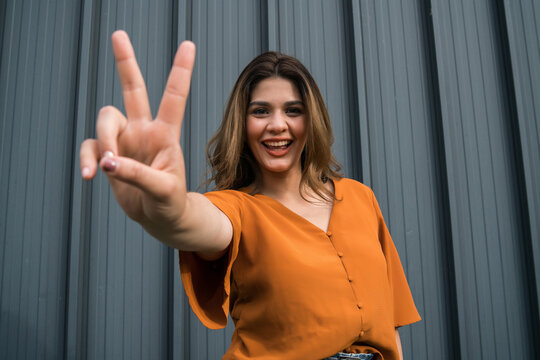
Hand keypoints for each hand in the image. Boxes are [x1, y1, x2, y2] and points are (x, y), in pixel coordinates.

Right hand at [79, 30, 195, 237]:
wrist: (161, 218)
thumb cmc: (170, 202)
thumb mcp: (163, 190)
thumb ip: (137, 174)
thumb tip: (108, 162)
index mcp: (166, 134)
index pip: (174, 97)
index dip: (180, 70)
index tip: (188, 44)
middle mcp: (145, 130)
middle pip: (133, 89)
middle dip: (125, 62)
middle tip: (119, 34)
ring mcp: (126, 141)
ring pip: (105, 120)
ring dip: (102, 140)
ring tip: (106, 168)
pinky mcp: (110, 155)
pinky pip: (91, 148)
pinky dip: (87, 159)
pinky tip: (91, 175)